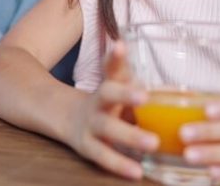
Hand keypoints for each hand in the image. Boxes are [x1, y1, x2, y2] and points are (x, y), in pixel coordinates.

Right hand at [66, 41, 158, 180]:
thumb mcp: (115, 84)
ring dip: (129, 136)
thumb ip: (126, 72)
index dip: (114, 57)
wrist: (66, 117)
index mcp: (107, 84)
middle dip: (124, 94)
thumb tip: (134, 54)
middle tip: (144, 96)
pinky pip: (104, 156)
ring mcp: (90, 124)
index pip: (110, 67)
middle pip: (107, 94)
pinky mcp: (88, 146)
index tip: (120, 47)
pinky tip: (137, 172)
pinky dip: (120, 165)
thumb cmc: (105, 101)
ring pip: (107, 128)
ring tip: (153, 144)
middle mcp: (97, 101)